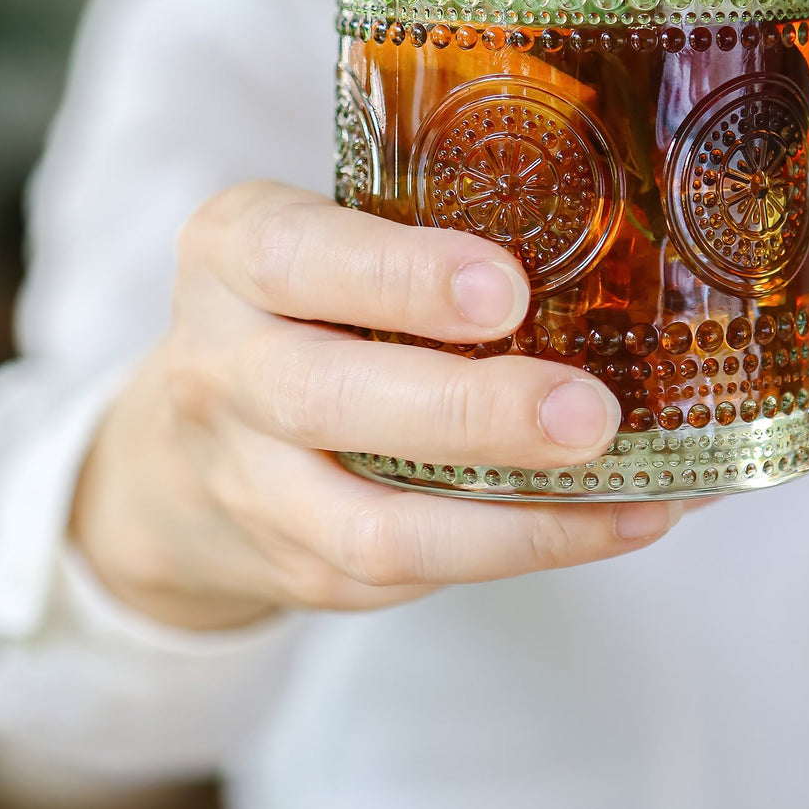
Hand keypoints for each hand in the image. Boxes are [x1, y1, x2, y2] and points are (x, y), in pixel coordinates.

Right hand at [70, 182, 682, 629]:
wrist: (180, 461)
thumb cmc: (299, 314)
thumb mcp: (324, 242)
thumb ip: (421, 235)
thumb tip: (615, 254)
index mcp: (232, 257)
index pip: (293, 257)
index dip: (400, 276)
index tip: (506, 288)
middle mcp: (225, 372)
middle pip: (326, 400)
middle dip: (471, 412)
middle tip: (588, 413)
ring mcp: (253, 485)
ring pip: (370, 525)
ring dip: (514, 517)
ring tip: (628, 492)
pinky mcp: (303, 567)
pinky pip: (415, 573)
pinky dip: (527, 548)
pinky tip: (616, 521)